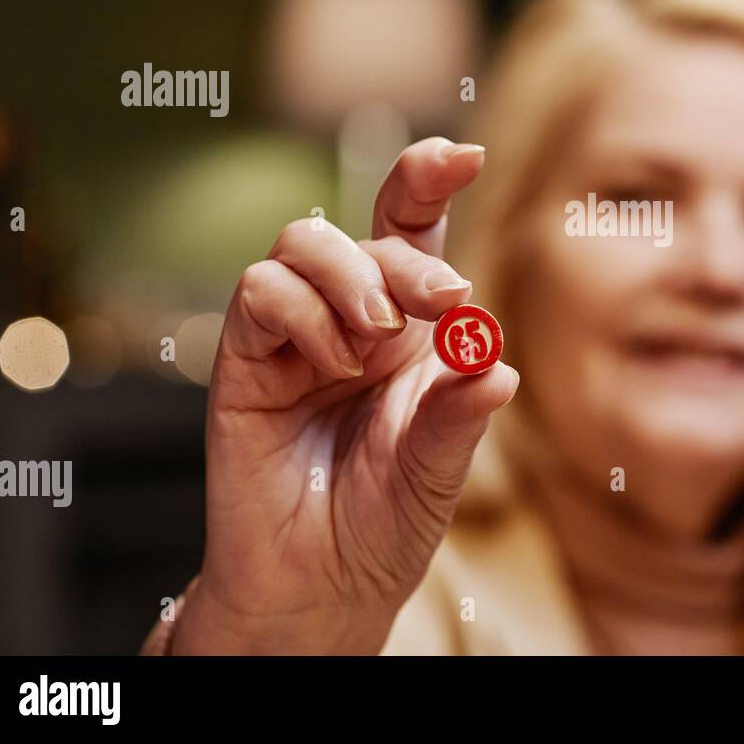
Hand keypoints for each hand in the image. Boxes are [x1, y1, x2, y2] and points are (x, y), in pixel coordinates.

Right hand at [172, 137, 517, 653]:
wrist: (319, 587)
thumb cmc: (387, 522)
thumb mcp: (440, 468)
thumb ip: (461, 413)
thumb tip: (498, 362)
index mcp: (414, 330)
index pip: (414, 231)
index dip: (429, 179)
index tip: (466, 156)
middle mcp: (356, 319)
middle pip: (368, 232)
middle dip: (409, 257)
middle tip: (446, 304)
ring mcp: (297, 335)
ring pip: (303, 242)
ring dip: (349, 276)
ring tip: (375, 339)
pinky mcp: (245, 359)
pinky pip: (259, 292)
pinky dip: (301, 313)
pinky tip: (331, 363)